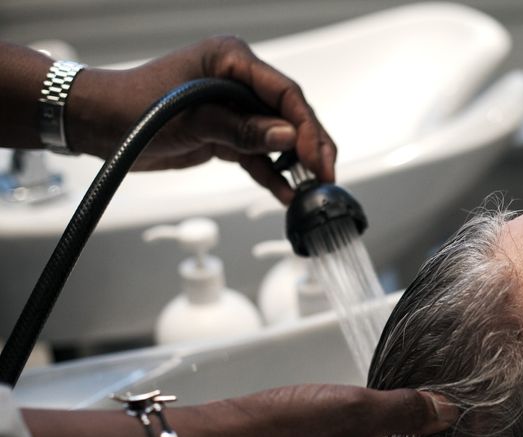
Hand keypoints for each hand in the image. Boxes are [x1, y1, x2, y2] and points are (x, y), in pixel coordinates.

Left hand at [67, 36, 334, 202]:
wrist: (100, 124)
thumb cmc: (133, 107)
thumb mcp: (192, 118)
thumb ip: (242, 129)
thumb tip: (287, 137)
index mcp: (231, 60)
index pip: (284, 93)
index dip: (306, 127)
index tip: (315, 157)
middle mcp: (237, 80)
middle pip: (289, 114)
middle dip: (310, 147)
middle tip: (326, 176)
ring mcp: (233, 107)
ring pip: (278, 137)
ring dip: (295, 164)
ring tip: (312, 189)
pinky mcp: (226, 133)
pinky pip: (258, 154)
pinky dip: (272, 174)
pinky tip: (286, 193)